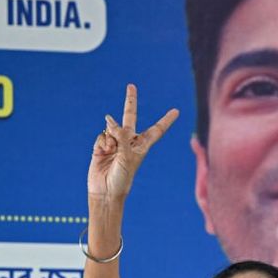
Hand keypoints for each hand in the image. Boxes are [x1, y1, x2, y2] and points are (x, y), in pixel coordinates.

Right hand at [87, 84, 177, 202]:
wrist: (105, 191)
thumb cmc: (122, 178)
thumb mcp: (128, 157)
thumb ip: (122, 137)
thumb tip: (110, 121)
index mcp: (143, 146)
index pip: (157, 130)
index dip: (166, 120)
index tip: (176, 111)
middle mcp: (129, 141)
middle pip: (130, 117)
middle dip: (130, 102)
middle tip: (131, 86)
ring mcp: (115, 142)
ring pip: (112, 129)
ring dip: (111, 138)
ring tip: (112, 153)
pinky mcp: (101, 146)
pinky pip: (101, 136)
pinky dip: (102, 143)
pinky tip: (103, 153)